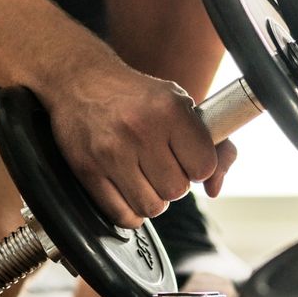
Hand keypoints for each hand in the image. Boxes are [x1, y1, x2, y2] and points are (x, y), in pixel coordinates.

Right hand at [38, 61, 236, 228]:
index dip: (199, 166)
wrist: (81, 81)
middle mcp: (140, 130)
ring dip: (153, 198)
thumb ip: (216, 146)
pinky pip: (122, 216)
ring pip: (152, 208)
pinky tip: (129, 190)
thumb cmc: (138, 97)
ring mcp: (111, 152)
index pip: (204, 167)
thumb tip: (215, 189)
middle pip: (177, 191)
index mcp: (169, 110)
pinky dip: (131, 211)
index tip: (187, 157)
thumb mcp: (182, 106)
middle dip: (174, 182)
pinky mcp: (87, 170)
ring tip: (145, 176)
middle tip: (162, 165)